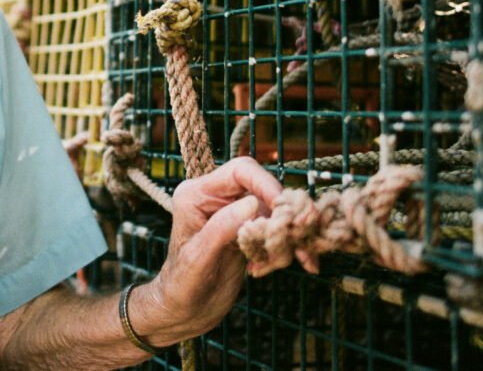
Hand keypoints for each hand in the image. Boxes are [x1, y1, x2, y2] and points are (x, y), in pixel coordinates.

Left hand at [129, 157, 281, 345]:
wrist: (181, 311)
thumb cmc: (180, 285)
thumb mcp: (198, 259)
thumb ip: (221, 228)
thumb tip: (253, 202)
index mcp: (196, 194)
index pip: (240, 171)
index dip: (266, 184)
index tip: (284, 208)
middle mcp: (216, 198)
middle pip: (263, 188)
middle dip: (283, 213)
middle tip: (301, 236)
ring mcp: (233, 214)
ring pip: (274, 211)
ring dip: (286, 236)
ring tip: (290, 261)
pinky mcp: (247, 232)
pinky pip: (275, 230)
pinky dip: (284, 248)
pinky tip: (275, 267)